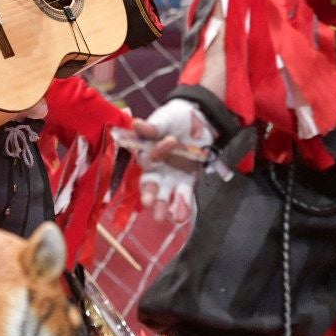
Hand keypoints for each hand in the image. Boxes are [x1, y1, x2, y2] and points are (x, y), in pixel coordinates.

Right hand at [137, 100, 215, 223]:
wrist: (198, 118)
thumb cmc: (174, 117)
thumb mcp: (164, 118)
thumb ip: (153, 126)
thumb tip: (137, 124)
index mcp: (147, 152)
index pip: (146, 160)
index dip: (152, 158)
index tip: (161, 151)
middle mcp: (157, 168)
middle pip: (150, 184)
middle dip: (149, 194)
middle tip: (148, 204)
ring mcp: (172, 176)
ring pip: (164, 194)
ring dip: (162, 206)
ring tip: (162, 218)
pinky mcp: (187, 179)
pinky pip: (183, 195)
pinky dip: (182, 206)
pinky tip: (180, 217)